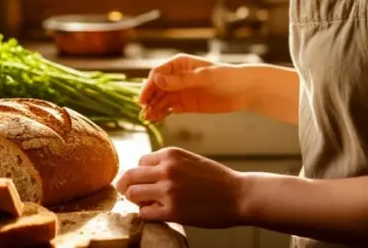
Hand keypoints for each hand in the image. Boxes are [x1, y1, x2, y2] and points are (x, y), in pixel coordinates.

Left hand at [116, 147, 248, 227]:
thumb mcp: (190, 160)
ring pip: (132, 194)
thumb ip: (168, 164)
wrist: (239, 195)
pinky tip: (159, 213)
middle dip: (128, 186)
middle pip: (130, 176)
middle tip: (133, 194)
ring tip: (149, 204)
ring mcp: (168, 190)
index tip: (148, 182)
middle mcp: (166, 169)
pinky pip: (144, 212)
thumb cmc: (217, 179)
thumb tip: (145, 174)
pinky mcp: (172, 211)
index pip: (140, 162)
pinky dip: (147, 213)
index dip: (142, 174)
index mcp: (170, 154)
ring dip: (137, 200)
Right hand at [139, 54, 245, 121]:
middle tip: (143, 112)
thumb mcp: (203, 77)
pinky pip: (169, 109)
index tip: (142, 99)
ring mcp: (180, 91)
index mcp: (179, 64)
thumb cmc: (226, 77)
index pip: (158, 74)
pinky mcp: (185, 104)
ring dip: (153, 108)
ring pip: (161, 100)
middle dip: (149, 99)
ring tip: (148, 119)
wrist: (244, 91)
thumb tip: (157, 80)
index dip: (149, 86)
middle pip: (156, 88)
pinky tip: (156, 120)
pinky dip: (161, 114)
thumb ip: (181, 80)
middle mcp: (176, 77)